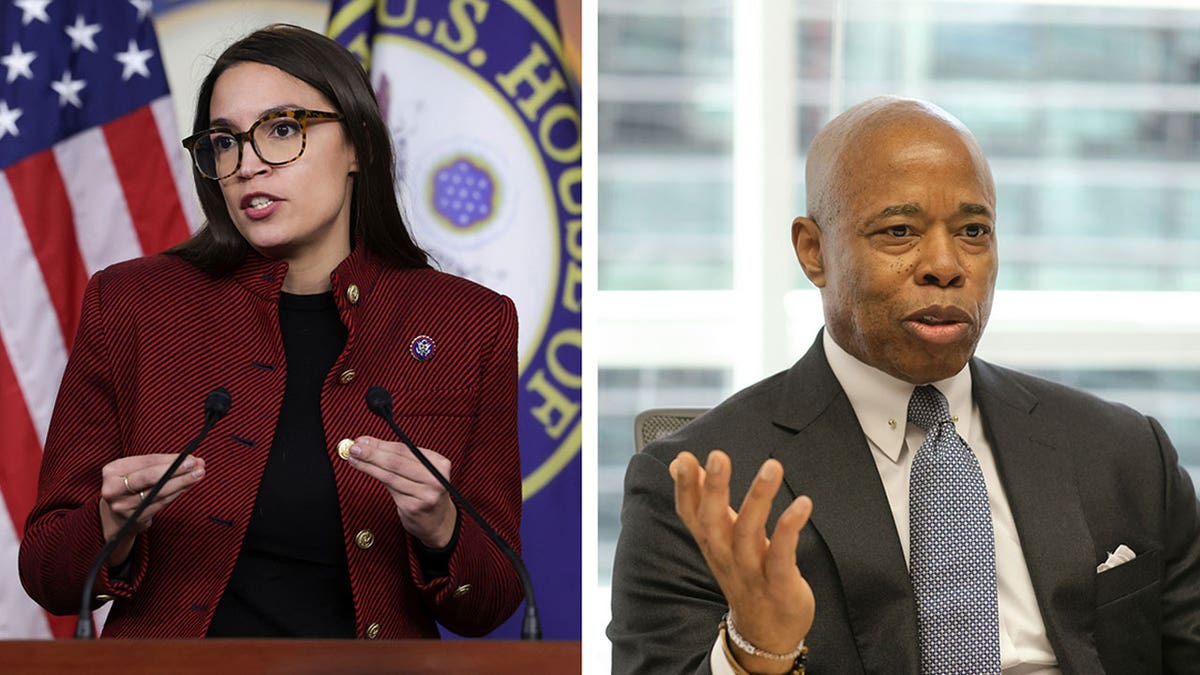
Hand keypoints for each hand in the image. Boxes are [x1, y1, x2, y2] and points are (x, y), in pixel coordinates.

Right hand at [98, 454, 206, 564]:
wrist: (116, 513)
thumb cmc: (132, 484)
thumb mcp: (138, 469)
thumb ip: (163, 463)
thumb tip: (193, 459)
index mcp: (112, 471)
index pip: (146, 462)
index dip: (170, 460)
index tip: (191, 458)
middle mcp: (113, 490)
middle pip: (150, 478)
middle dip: (176, 471)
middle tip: (197, 466)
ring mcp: (123, 507)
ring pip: (158, 492)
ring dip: (181, 483)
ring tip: (198, 475)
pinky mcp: (134, 519)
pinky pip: (160, 504)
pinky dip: (176, 494)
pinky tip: (187, 487)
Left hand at [348, 436, 457, 548]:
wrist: (438, 521)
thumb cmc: (425, 491)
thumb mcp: (420, 471)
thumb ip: (398, 456)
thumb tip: (369, 443)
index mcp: (440, 464)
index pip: (406, 450)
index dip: (382, 444)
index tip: (364, 440)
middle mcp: (436, 479)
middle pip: (397, 462)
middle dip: (372, 453)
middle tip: (355, 448)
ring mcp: (426, 494)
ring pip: (390, 475)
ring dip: (369, 465)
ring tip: (354, 459)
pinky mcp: (414, 507)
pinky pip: (390, 489)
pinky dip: (375, 476)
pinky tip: (364, 470)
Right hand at [671, 450, 814, 674]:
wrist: (764, 634)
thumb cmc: (744, 574)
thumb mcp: (719, 537)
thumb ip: (702, 499)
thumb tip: (679, 463)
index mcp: (711, 542)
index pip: (690, 513)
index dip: (686, 487)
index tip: (685, 459)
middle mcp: (725, 555)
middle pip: (714, 520)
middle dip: (715, 488)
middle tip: (718, 456)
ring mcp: (751, 571)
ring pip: (749, 533)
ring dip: (758, 498)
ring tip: (771, 466)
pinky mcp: (779, 583)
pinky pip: (782, 554)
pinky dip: (789, 529)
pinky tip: (802, 505)